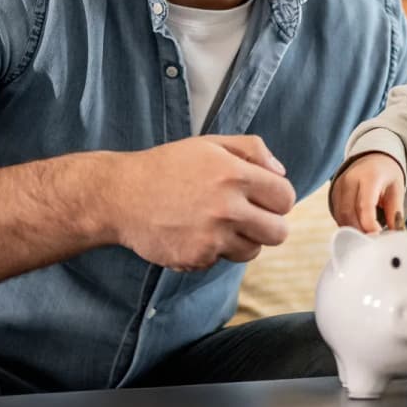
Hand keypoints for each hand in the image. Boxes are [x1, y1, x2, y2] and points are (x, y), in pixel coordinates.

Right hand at [105, 136, 295, 271]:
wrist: (121, 196)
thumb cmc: (167, 167)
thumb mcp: (209, 144)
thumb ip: (251, 149)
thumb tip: (280, 173)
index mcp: (234, 174)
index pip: (285, 197)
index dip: (277, 199)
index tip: (264, 199)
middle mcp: (227, 207)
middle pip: (279, 232)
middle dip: (268, 225)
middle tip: (248, 217)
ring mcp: (212, 236)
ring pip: (253, 251)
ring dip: (242, 240)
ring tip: (217, 224)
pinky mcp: (197, 257)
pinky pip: (222, 261)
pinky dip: (213, 251)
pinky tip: (193, 233)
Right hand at [329, 152, 406, 232]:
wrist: (372, 158)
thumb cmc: (386, 174)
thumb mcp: (397, 190)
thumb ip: (396, 212)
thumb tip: (394, 236)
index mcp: (369, 177)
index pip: (365, 205)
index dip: (370, 225)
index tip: (379, 238)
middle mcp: (350, 180)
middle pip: (350, 213)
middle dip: (361, 232)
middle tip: (374, 243)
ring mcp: (338, 187)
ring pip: (341, 217)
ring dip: (353, 231)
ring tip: (368, 239)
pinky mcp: (333, 194)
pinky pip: (338, 215)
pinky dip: (348, 226)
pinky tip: (359, 230)